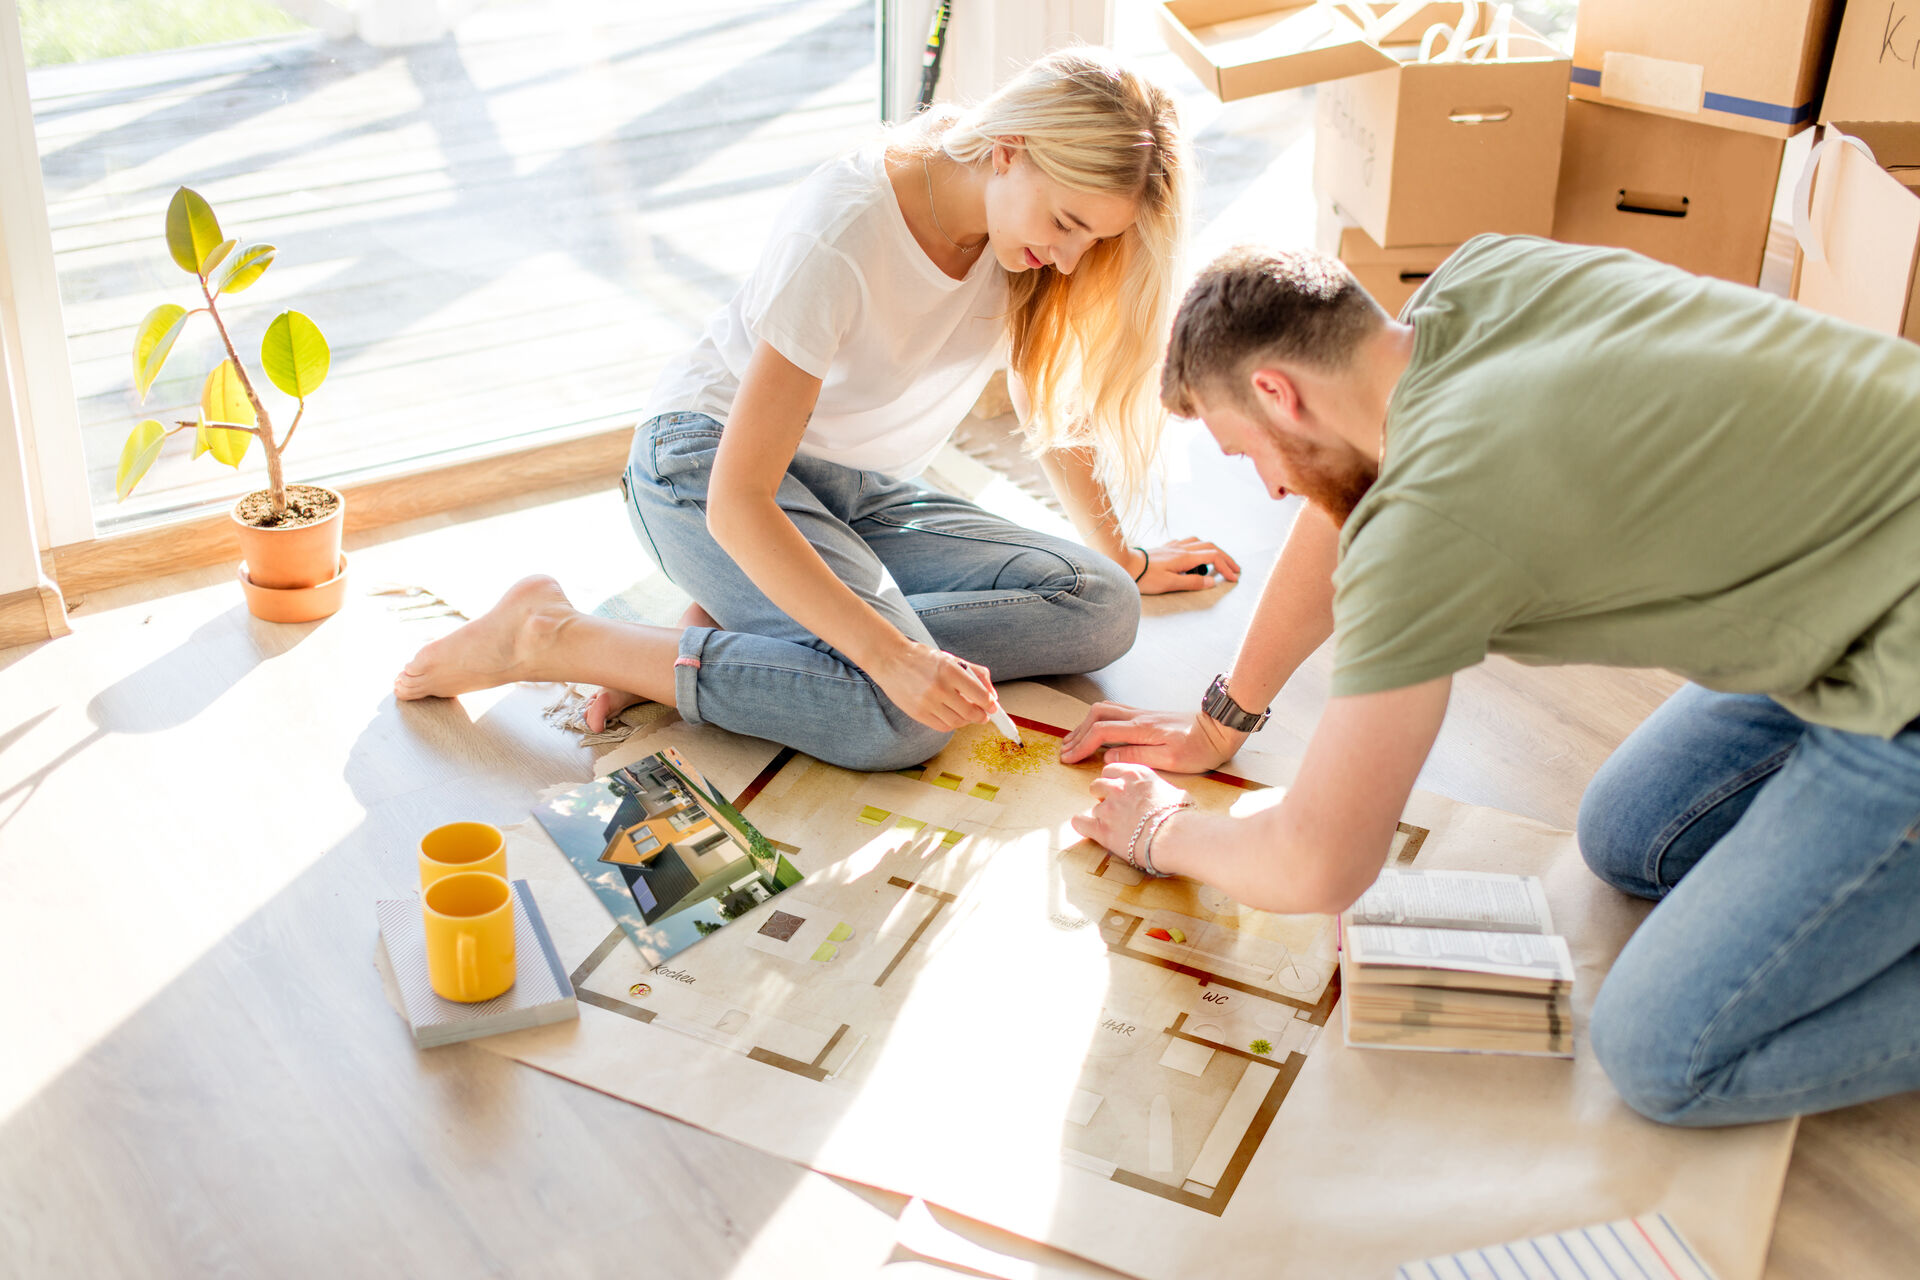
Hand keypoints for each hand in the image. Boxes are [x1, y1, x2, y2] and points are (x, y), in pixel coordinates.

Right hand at [869, 641, 998, 731]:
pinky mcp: (918, 713)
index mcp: (950, 670)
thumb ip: (975, 674)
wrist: (890, 660)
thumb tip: (992, 695)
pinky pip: (942, 726)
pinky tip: (953, 716)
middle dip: (982, 716)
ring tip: (967, 713)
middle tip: (984, 714)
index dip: (990, 704)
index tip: (993, 706)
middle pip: (970, 712)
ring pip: (958, 722)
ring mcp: (927, 702)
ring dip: (967, 721)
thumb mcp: (951, 658)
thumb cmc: (922, 658)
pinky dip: (952, 724)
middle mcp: (939, 688)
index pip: (979, 695)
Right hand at [1060, 701, 1243, 771]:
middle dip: (1077, 732)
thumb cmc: (1200, 748)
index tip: (1068, 760)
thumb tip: (1107, 757)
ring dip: (1086, 724)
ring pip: (1104, 710)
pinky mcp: (1147, 716)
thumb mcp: (1171, 760)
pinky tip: (1096, 731)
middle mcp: (1139, 717)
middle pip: (1097, 715)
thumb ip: (1137, 757)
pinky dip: (1098, 720)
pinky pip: (1115, 712)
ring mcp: (1142, 714)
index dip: (1081, 745)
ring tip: (1074, 741)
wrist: (1220, 728)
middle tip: (1065, 750)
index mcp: (1142, 729)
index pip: (1101, 732)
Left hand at [1070, 762, 1187, 859]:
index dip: (1114, 782)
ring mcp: (1108, 807)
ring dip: (1101, 815)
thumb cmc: (1182, 817)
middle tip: (1116, 810)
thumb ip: (1159, 790)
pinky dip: (1083, 825)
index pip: (1111, 770)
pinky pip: (1079, 822)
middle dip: (1103, 797)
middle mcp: (1118, 786)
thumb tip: (1165, 796)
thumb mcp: (1174, 792)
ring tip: (1115, 827)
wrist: (1177, 836)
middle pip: (1097, 785)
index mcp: (1136, 774)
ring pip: (1092, 806)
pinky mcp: (1101, 829)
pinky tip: (1091, 830)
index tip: (1119, 792)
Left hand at [1134, 537, 1241, 594]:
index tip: (1233, 578)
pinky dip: (1198, 548)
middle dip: (1226, 558)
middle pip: (1211, 547)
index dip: (1226, 567)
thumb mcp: (1170, 583)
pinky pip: (1188, 542)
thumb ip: (1192, 582)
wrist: (1125, 565)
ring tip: (1218, 562)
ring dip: (1213, 550)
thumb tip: (1212, 582)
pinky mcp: (1166, 548)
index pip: (1214, 557)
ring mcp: (1173, 546)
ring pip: (1200, 542)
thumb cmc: (1145, 577)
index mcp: (1185, 557)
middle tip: (1235, 569)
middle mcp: (1182, 548)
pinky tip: (1194, 555)